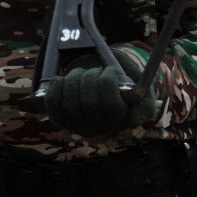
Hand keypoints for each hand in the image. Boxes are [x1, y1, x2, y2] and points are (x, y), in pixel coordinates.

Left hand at [43, 47, 158, 137]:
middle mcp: (97, 127)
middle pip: (88, 104)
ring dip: (73, 80)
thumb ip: (144, 105)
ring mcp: (77, 124)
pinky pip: (52, 106)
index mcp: (118, 119)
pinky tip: (60, 79)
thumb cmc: (123, 85)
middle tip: (94, 69)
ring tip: (80, 73)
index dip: (107, 82)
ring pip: (69, 104)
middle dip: (90, 78)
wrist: (102, 81)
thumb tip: (133, 121)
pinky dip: (54, 89)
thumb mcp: (142, 92)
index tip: (110, 70)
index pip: (110, 104)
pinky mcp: (60, 119)